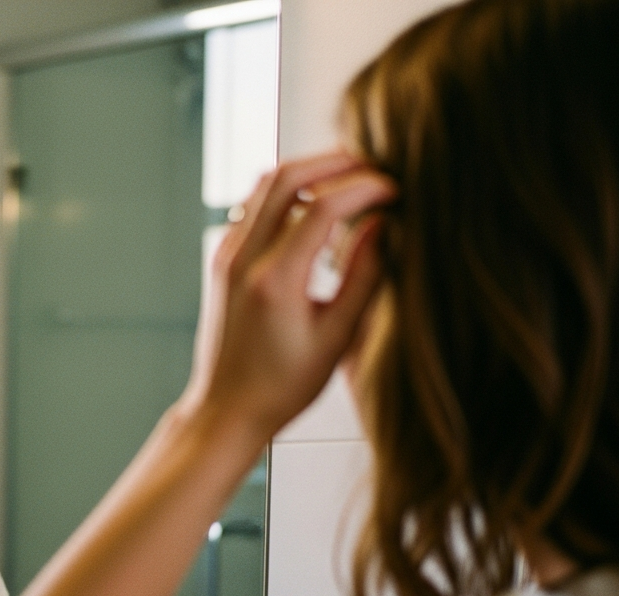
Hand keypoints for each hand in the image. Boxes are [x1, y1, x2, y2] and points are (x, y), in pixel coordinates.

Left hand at [179, 151, 395, 436]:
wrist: (226, 409)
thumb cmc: (281, 388)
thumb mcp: (336, 338)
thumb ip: (364, 278)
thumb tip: (384, 225)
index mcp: (274, 281)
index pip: (323, 206)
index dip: (365, 188)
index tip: (395, 189)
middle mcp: (243, 259)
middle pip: (288, 177)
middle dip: (335, 162)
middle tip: (374, 167)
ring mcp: (227, 255)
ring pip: (265, 184)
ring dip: (309, 170)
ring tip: (349, 176)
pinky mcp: (223, 259)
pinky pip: (253, 205)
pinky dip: (286, 190)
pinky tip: (315, 201)